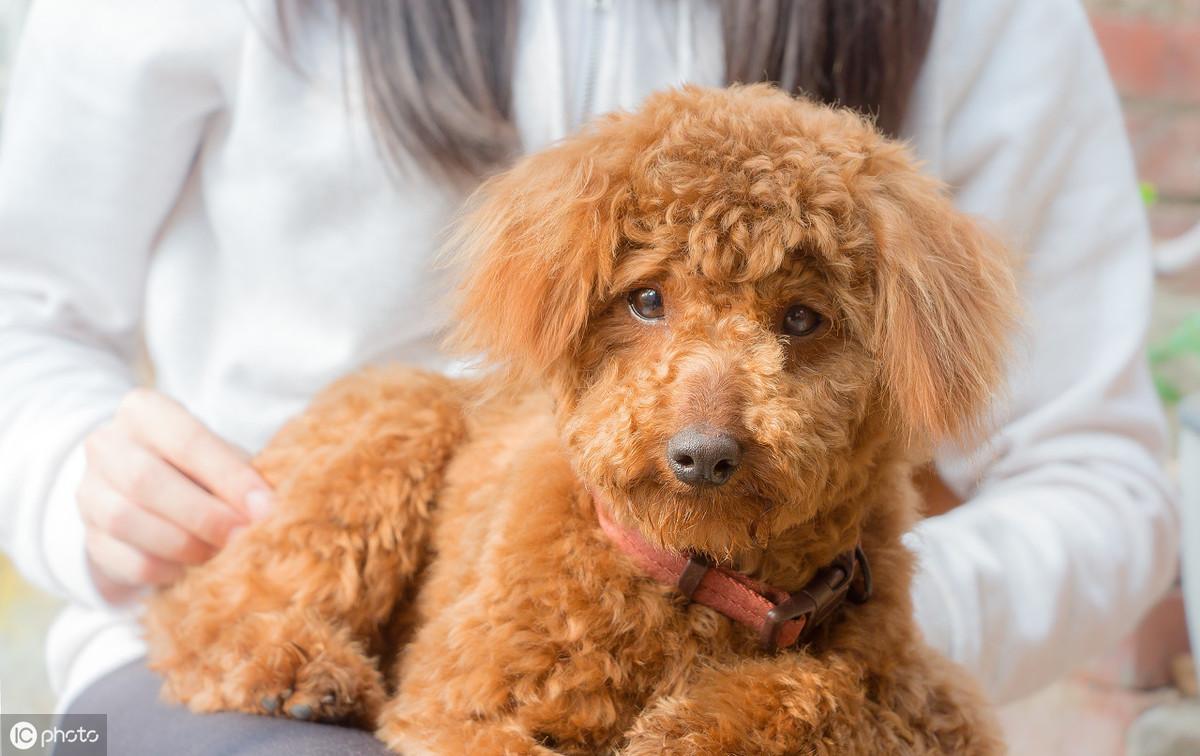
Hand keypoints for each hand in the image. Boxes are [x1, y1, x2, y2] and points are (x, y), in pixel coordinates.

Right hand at [79, 388, 273, 602]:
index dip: (228, 476)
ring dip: (184, 544)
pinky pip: (126, 560)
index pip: (186, 440)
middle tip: (245, 536)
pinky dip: (168, 570)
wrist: (147, 494)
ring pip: (126, 521)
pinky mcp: (90, 539)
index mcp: (144, 412)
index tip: (265, 506)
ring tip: (223, 554)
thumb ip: (240, 474)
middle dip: (203, 514)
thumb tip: (270, 508)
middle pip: (145, 480)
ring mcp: (90, 493)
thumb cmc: (199, 468)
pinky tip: (196, 569)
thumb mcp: (221, 457)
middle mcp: (107, 445)